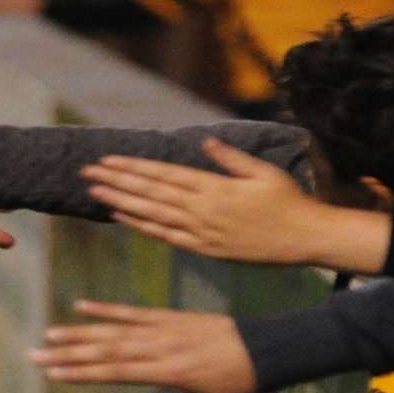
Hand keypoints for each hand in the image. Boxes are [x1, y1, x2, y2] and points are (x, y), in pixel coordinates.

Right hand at [31, 300, 256, 392]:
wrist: (265, 348)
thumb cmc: (235, 385)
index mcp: (167, 372)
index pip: (114, 373)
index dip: (81, 373)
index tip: (53, 375)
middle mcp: (159, 347)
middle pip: (106, 350)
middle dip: (68, 353)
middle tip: (36, 354)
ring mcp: (163, 328)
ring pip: (114, 330)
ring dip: (79, 332)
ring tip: (50, 334)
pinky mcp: (169, 315)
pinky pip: (133, 310)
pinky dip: (106, 308)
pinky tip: (81, 306)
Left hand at [80, 136, 367, 268]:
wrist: (307, 240)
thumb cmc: (290, 201)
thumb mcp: (264, 172)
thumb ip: (230, 158)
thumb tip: (204, 142)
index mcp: (214, 187)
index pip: (162, 174)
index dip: (131, 167)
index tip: (106, 160)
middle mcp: (203, 210)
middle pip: (150, 193)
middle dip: (116, 182)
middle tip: (86, 172)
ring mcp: (202, 232)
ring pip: (152, 215)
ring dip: (121, 203)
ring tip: (95, 193)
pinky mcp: (206, 250)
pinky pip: (167, 238)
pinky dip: (142, 227)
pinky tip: (122, 218)